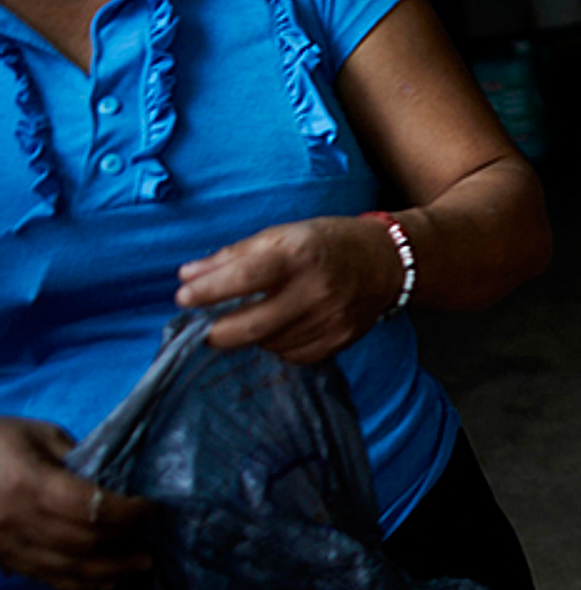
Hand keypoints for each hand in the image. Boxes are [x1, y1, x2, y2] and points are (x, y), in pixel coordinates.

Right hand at [0, 418, 151, 589]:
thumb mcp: (39, 435)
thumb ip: (78, 459)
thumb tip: (114, 483)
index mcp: (30, 484)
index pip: (93, 508)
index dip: (128, 511)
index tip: (149, 506)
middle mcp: (17, 521)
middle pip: (85, 542)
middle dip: (124, 543)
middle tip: (151, 541)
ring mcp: (7, 545)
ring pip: (68, 569)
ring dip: (110, 571)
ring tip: (140, 566)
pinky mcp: (2, 558)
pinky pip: (47, 578)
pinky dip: (81, 583)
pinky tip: (107, 580)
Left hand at [175, 216, 407, 362]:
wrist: (388, 262)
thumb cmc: (328, 242)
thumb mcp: (282, 234)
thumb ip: (234, 256)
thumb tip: (188, 276)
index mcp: (299, 255)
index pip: (244, 278)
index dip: (207, 292)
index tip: (183, 298)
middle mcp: (316, 290)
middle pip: (253, 326)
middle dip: (218, 332)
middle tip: (205, 329)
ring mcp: (330, 320)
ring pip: (270, 343)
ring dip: (251, 336)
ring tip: (250, 320)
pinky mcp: (339, 341)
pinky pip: (294, 355)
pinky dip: (278, 345)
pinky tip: (281, 329)